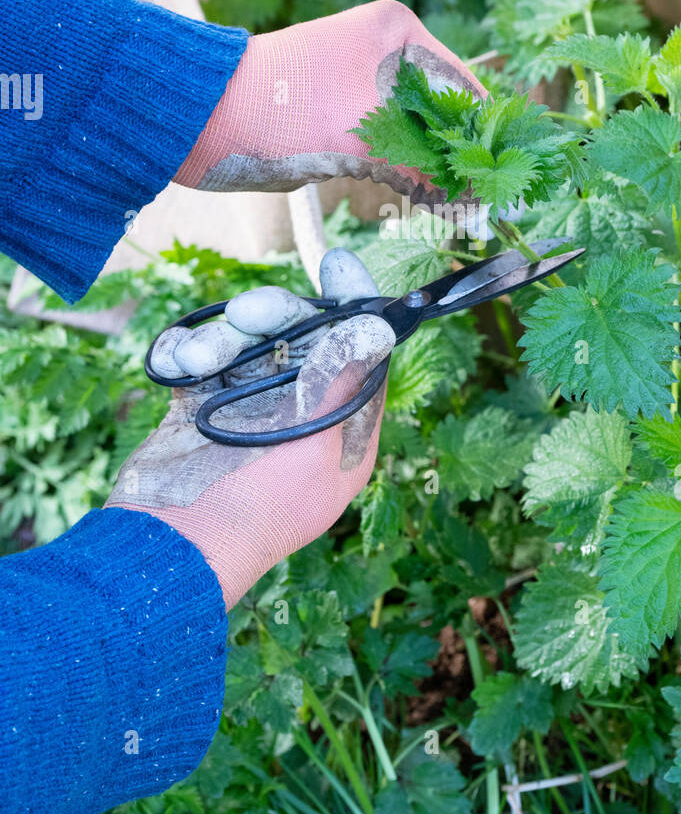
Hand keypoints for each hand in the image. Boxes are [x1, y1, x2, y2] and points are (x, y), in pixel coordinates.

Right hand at [104, 250, 393, 609]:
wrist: (167, 550)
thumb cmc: (253, 511)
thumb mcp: (312, 446)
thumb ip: (342, 381)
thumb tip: (380, 327)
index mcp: (342, 434)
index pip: (361, 356)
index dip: (355, 308)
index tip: (341, 264)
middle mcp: (300, 420)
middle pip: (302, 340)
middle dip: (275, 320)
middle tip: (249, 311)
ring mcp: (247, 415)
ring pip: (248, 346)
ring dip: (222, 343)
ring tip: (200, 360)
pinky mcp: (201, 412)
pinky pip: (202, 362)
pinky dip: (189, 354)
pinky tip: (180, 364)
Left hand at [172, 0, 484, 206]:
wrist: (200, 119)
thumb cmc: (281, 108)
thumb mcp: (364, 129)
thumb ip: (426, 160)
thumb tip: (476, 197)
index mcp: (398, 32)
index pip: (465, 88)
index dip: (486, 138)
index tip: (507, 183)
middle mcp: (386, 53)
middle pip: (447, 114)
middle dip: (465, 159)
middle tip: (485, 206)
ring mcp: (364, 86)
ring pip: (422, 135)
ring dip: (439, 172)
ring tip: (462, 211)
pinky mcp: (343, 120)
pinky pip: (394, 150)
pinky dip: (410, 176)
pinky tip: (427, 202)